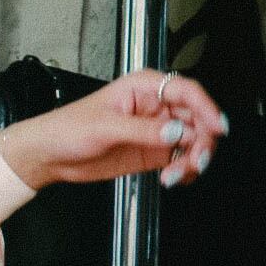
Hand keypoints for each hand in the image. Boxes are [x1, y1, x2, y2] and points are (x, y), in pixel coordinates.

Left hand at [0, 68, 228, 193]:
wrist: (48, 154)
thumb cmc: (67, 128)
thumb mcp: (106, 127)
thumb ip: (143, 131)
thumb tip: (176, 132)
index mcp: (144, 87)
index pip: (187, 92)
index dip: (207, 108)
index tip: (217, 128)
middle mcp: (154, 106)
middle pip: (196, 119)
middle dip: (201, 141)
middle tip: (195, 161)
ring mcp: (154, 131)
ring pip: (191, 141)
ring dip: (192, 159)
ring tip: (176, 175)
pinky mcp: (150, 153)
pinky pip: (178, 159)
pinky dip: (182, 170)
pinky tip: (172, 178)